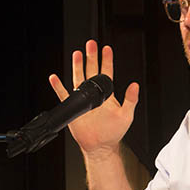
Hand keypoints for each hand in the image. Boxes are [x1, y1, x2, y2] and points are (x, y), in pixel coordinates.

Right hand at [48, 40, 139, 158]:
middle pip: (92, 70)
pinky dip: (58, 86)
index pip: (107, 72)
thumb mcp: (126, 115)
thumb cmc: (114, 132)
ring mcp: (83, 99)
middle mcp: (94, 94)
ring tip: (77, 53)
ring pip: (78, 78)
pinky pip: (64, 95)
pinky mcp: (73, 108)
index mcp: (107, 94)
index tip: (106, 49)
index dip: (107, 60)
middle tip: (91, 44)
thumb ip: (131, 99)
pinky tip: (55, 78)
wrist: (100, 146)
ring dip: (78, 66)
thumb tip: (135, 85)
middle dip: (91, 57)